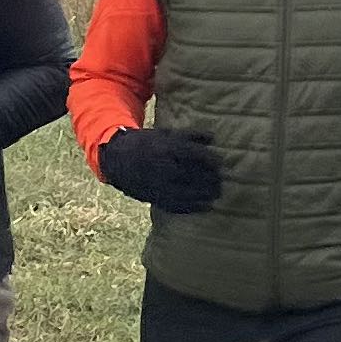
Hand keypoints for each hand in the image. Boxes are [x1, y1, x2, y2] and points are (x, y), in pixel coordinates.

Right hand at [97, 127, 222, 213]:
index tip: (221, 163)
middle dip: (211, 179)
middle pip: (193, 176)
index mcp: (166, 149)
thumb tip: (214, 138)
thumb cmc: (148, 144)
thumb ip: (191, 135)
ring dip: (205, 195)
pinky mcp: (154, 198)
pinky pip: (177, 206)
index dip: (211, 160)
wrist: (118, 160)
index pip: (195, 155)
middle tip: (221, 180)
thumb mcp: (166, 133)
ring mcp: (158, 185)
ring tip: (217, 194)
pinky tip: (206, 207)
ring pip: (187, 193)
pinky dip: (193, 208)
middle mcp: (163, 168)